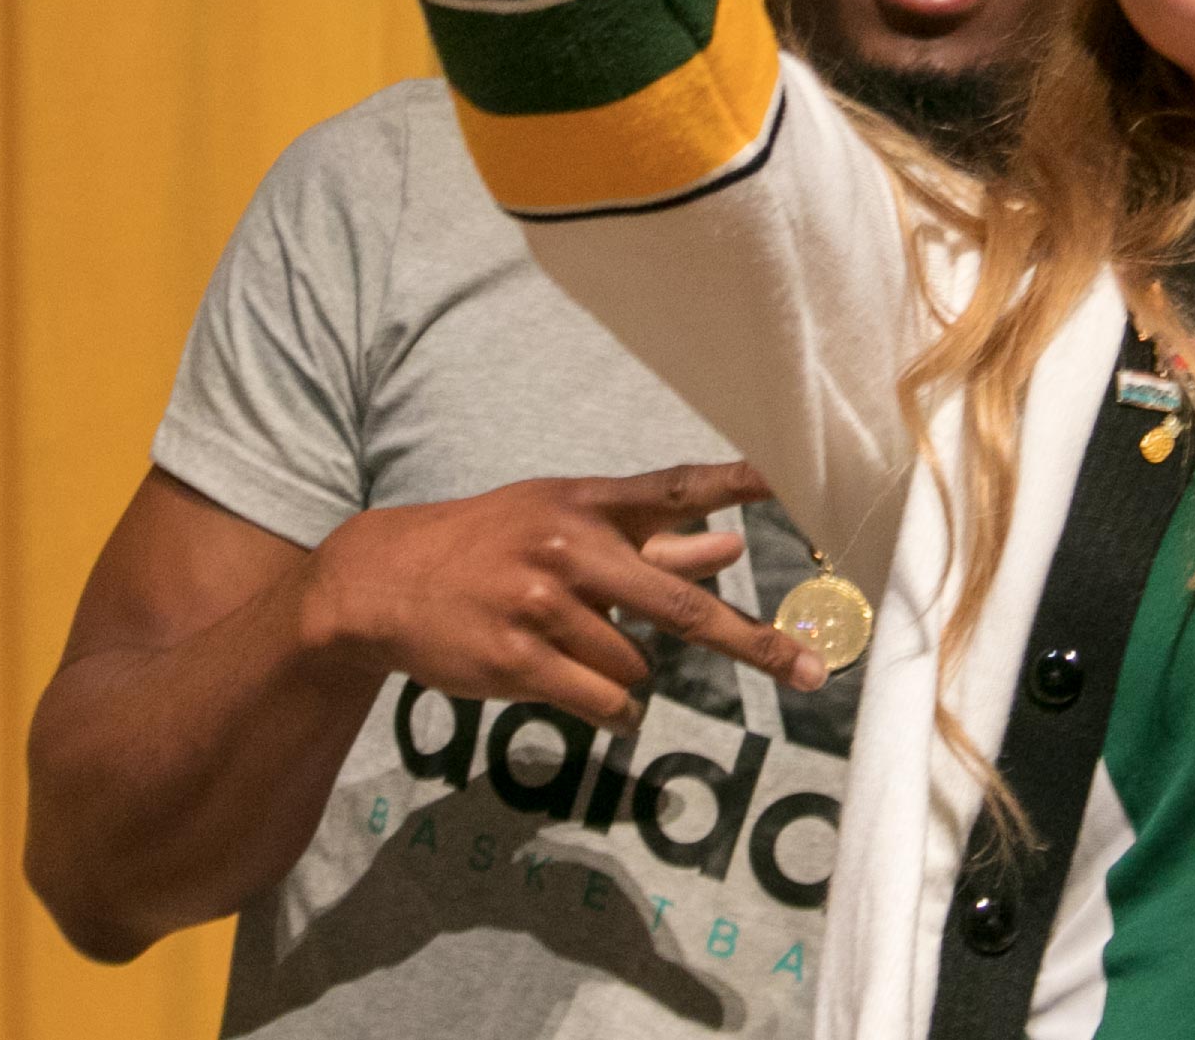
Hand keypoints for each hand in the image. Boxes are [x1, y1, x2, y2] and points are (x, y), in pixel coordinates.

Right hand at [295, 463, 833, 729]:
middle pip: (684, 607)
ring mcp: (541, 605)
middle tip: (811, 672)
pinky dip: (616, 711)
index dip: (738, 486)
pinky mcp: (517, 661)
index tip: (793, 484)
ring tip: (583, 657)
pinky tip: (601, 703)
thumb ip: (647, 538)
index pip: (677, 488)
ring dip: (630, 674)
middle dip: (755, 643)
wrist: (384, 581)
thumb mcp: (561, 524)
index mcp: (587, 503)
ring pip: (637, 664)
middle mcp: (570, 548)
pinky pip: (603, 701)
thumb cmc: (492, 547)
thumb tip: (731, 546)